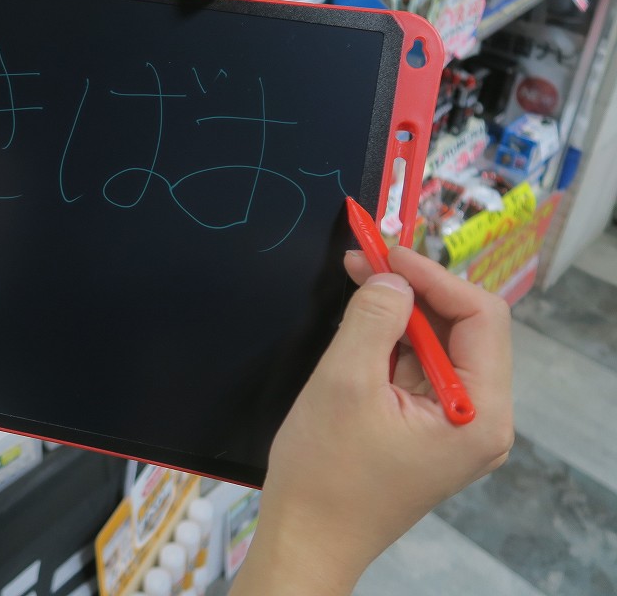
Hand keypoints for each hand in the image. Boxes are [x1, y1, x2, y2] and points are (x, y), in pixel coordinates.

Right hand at [231, 246, 513, 595]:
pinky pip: (419, 368)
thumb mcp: (344, 383)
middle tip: (364, 258)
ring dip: (400, 312)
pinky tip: (360, 325)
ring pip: (439, 345)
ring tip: (357, 282)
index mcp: (480, 415)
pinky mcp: (429, 429)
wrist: (305, 538)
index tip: (385, 250)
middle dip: (414, 289)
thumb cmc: (325, 473)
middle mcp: (481, 420)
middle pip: (464, 328)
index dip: (433, 276)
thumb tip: (391, 274)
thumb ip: (374, 317)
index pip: (481, 317)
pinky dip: (391, 340)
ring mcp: (456, 427)